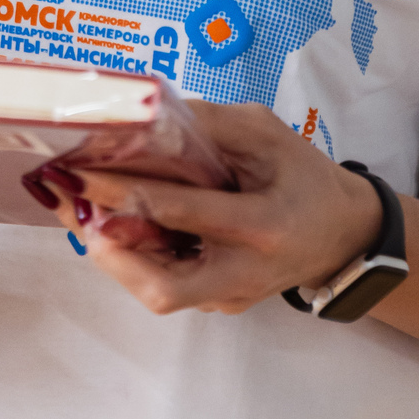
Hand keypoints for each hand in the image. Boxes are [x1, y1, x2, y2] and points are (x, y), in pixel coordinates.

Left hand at [36, 101, 380, 315]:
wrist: (343, 234)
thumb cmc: (304, 177)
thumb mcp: (266, 133)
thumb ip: (209, 123)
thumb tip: (144, 116)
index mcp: (262, 225)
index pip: (183, 212)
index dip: (126, 191)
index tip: (82, 171)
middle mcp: (244, 272)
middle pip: (163, 286)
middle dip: (109, 250)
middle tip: (75, 207)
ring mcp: (231, 296)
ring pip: (160, 293)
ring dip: (114, 255)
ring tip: (83, 210)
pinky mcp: (221, 303)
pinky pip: (169, 286)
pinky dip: (134, 259)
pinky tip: (115, 224)